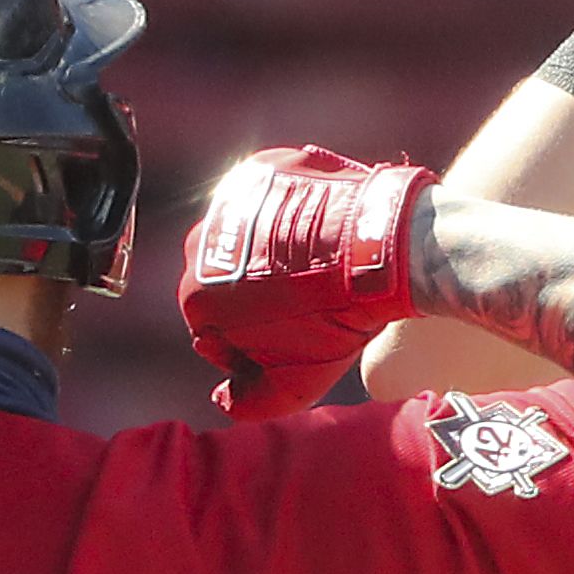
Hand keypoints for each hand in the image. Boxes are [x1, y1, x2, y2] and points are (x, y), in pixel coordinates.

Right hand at [180, 147, 437, 419]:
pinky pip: (266, 203)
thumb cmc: (334, 321)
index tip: (291, 342)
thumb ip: (247, 403)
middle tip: (306, 308)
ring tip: (315, 273)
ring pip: (245, 243)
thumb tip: (223, 398)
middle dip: (257, 301)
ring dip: (271, 260)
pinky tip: (319, 238)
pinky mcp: (262, 170)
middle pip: (225, 284)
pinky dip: (286, 220)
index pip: (214, 334)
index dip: (252, 348)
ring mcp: (229, 200)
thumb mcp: (294, 384)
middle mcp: (199, 242)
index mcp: (195, 295)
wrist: (377, 247)